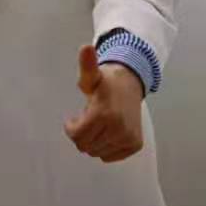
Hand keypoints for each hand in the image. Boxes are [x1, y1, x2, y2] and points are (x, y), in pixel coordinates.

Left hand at [63, 44, 144, 163]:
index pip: (77, 136)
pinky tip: (107, 132)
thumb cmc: (106, 82)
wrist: (131, 84)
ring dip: (93, 141)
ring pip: (97, 152)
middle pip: (86, 146)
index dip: (71, 128)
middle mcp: (118, 129)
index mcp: (104, 113)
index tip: (73, 119)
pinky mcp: (135, 144)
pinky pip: (110, 156)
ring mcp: (128, 138)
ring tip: (97, 124)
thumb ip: (86, 65)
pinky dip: (105, 148)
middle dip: (81, 135)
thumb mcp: (92, 75)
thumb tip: (86, 48)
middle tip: (86, 120)